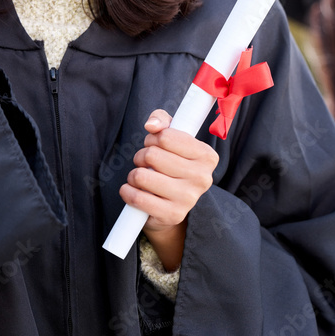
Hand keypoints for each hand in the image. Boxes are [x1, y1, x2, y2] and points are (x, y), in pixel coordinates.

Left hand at [120, 109, 218, 270]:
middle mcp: (202, 178)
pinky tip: (133, 190)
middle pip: (152, 155)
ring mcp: (188, 198)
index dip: (153, 139)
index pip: (166, 137)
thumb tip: (152, 125)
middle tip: (146, 163)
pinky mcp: (172, 215)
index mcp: (207, 156)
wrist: (173, 206)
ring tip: (142, 178)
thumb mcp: (171, 137)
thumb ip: (161, 120)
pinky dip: (127, 191)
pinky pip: (137, 198)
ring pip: (141, 176)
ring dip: (134, 175)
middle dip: (142, 156)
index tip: (156, 145)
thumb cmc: (171, 164)